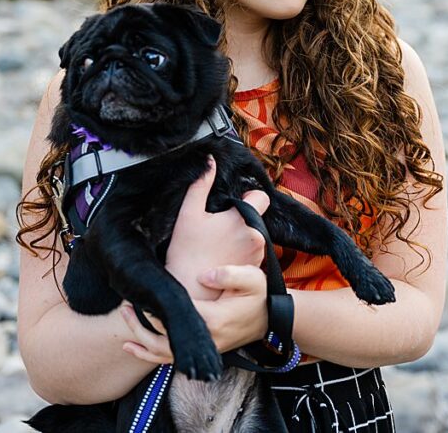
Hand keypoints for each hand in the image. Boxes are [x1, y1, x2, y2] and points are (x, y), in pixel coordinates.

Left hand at [119, 265, 267, 363]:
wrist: (271, 319)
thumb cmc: (258, 296)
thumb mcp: (251, 278)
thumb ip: (228, 274)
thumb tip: (202, 276)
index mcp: (213, 319)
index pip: (175, 316)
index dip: (154, 307)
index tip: (138, 292)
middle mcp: (206, 340)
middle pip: (163, 339)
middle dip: (140, 323)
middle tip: (125, 305)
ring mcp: (204, 349)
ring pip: (164, 354)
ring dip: (140, 339)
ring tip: (125, 318)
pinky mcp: (202, 351)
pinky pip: (171, 360)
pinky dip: (149, 355)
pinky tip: (132, 347)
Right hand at [165, 155, 269, 300]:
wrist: (191, 287)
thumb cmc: (186, 249)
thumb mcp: (188, 213)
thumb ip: (200, 184)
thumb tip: (209, 160)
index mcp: (242, 218)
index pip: (261, 197)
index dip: (248, 197)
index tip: (231, 204)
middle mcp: (256, 236)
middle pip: (256, 216)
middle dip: (243, 217)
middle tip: (219, 225)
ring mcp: (257, 255)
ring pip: (255, 234)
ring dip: (243, 235)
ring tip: (220, 243)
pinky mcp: (255, 269)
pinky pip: (253, 252)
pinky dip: (242, 251)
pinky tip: (224, 255)